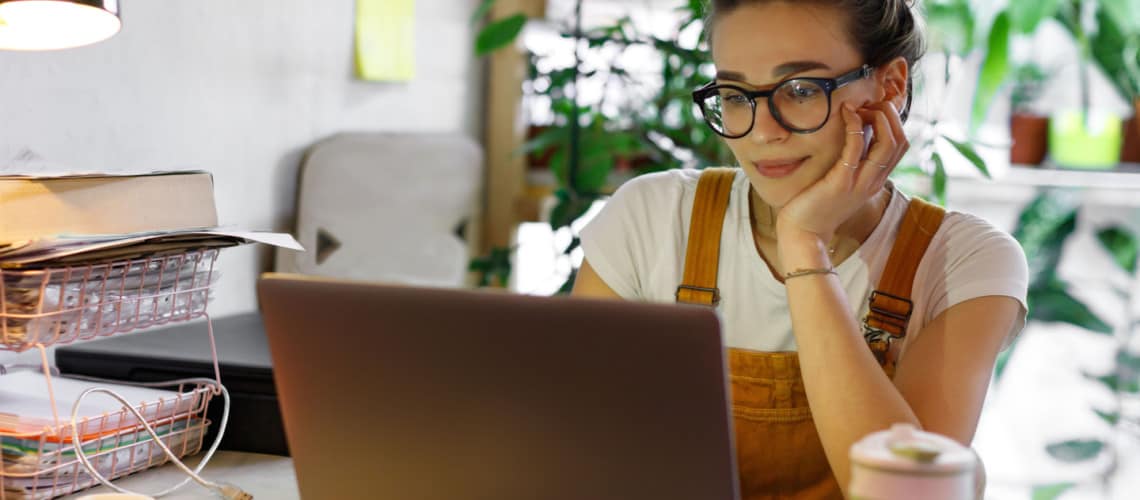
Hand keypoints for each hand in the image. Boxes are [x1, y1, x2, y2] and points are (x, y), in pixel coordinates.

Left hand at [775, 101, 908, 247]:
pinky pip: (856, 148)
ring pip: (888, 143)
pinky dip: (855, 126)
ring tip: (859, 106)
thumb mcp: (842, 182)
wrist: (803, 233)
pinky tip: (846, 114)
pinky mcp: (841, 182)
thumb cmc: (817, 205)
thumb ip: (852, 163)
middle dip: (890, 115)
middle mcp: (873, 181)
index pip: (901, 145)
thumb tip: (853, 135)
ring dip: (878, 117)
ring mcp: (860, 183)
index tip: (873, 109)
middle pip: (900, 141)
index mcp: (875, 180)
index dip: (893, 121)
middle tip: (868, 104)